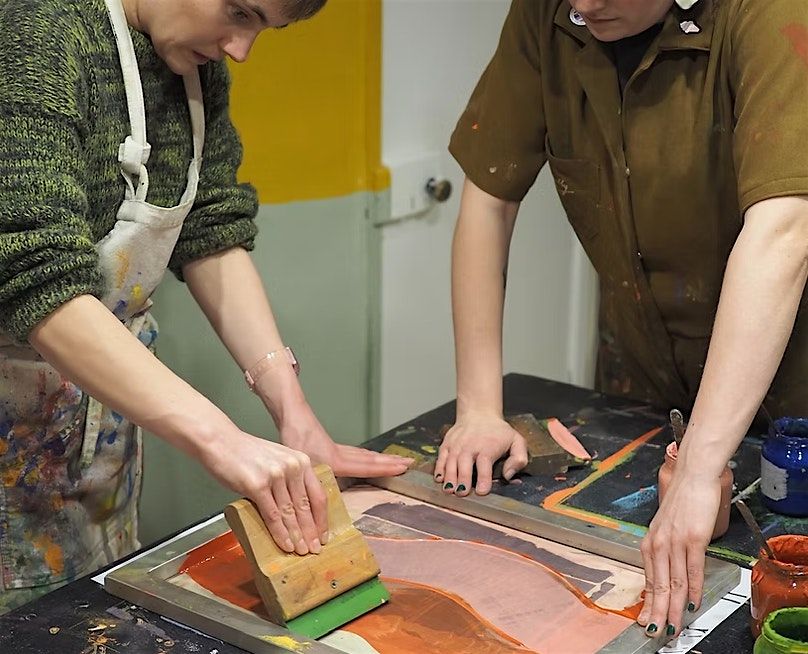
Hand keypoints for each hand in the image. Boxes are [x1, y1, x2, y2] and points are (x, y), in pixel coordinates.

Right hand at [200, 428, 327, 556]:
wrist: (220, 442)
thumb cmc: (245, 453)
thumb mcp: (277, 460)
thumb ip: (289, 480)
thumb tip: (296, 511)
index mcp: (301, 460)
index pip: (318, 495)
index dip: (321, 518)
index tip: (323, 534)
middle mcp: (292, 467)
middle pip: (306, 506)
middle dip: (311, 532)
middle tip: (314, 549)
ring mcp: (276, 475)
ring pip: (290, 513)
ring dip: (297, 536)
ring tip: (301, 551)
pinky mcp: (258, 485)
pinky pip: (273, 515)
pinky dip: (280, 533)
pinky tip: (285, 544)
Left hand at [279, 402, 413, 477]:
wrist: (291, 414)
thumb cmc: (294, 438)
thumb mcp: (302, 466)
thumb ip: (312, 487)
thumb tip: (317, 510)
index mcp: (337, 462)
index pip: (368, 467)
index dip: (387, 469)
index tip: (405, 468)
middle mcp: (341, 455)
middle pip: (371, 459)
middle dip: (391, 462)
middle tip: (410, 462)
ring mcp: (336, 449)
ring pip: (363, 455)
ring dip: (380, 458)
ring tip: (394, 460)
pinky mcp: (329, 446)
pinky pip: (354, 452)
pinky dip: (365, 455)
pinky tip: (363, 456)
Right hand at [434, 413, 527, 495]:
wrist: (479, 413)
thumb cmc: (498, 432)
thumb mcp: (516, 441)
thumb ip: (518, 459)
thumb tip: (508, 475)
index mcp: (487, 447)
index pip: (484, 464)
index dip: (483, 478)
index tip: (482, 491)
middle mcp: (470, 446)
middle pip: (464, 464)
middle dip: (463, 480)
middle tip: (462, 493)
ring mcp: (456, 445)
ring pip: (451, 462)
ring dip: (449, 477)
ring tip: (449, 490)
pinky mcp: (447, 444)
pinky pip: (441, 458)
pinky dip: (439, 469)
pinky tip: (439, 479)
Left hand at [637, 473, 719, 638]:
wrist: (693, 475)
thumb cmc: (683, 500)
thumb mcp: (668, 528)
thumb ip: (667, 551)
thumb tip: (671, 575)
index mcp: (649, 543)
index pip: (649, 581)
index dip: (649, 605)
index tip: (647, 622)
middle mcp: (658, 543)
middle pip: (658, 587)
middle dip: (658, 614)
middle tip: (656, 634)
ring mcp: (675, 542)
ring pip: (674, 583)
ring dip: (675, 609)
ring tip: (674, 627)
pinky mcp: (693, 538)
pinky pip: (692, 570)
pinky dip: (693, 590)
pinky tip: (693, 604)